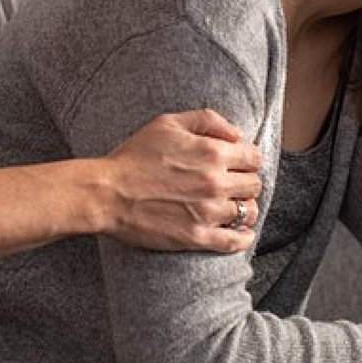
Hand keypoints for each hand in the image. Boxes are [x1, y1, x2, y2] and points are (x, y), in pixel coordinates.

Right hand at [100, 109, 263, 252]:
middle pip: (254, 185)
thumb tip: (237, 134)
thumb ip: (207, 120)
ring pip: (248, 212)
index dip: (247, 160)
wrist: (107, 193)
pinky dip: (243, 237)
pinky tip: (239, 233)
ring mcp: (208, 212)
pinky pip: (235, 242)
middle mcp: (215, 182)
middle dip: (246, 183)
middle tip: (233, 186)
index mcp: (212, 152)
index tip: (238, 165)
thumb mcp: (168, 123)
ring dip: (244, 209)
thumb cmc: (134, 156)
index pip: (253, 157)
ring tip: (233, 208)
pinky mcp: (196, 237)